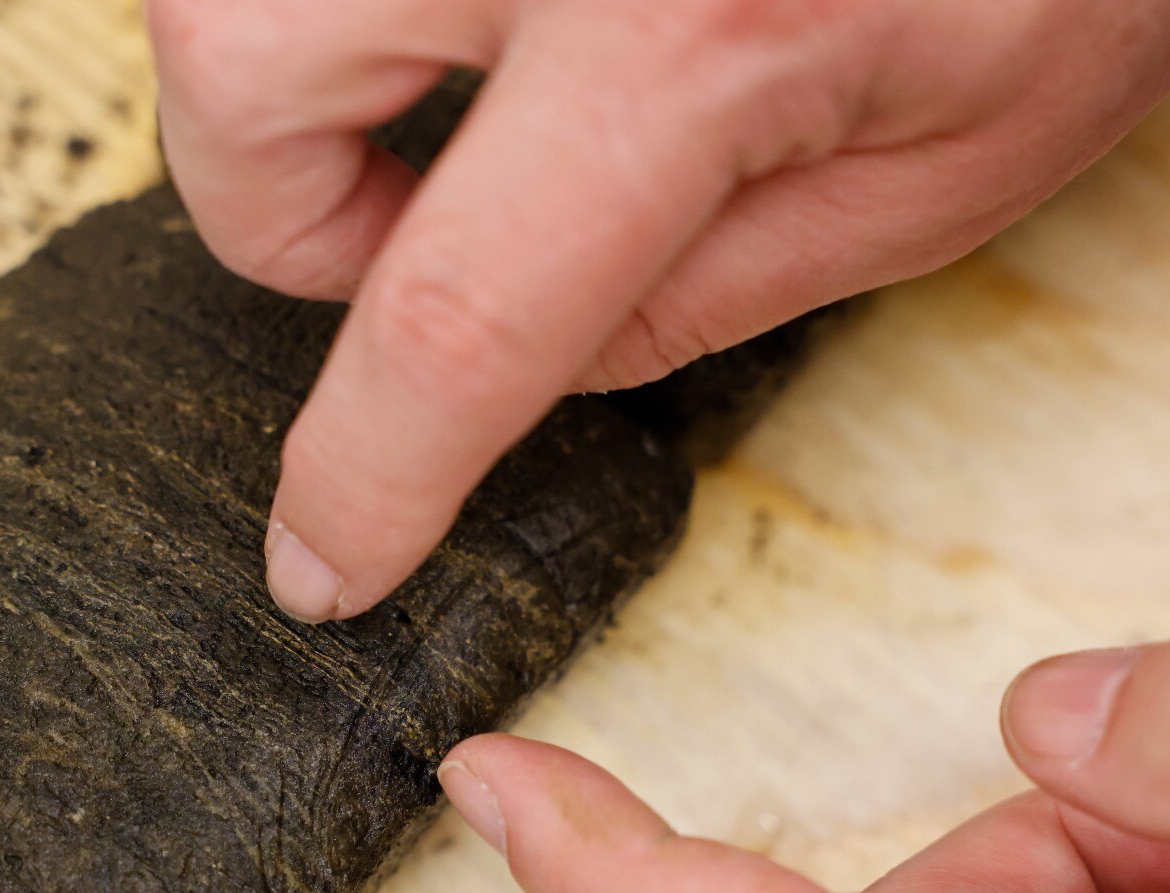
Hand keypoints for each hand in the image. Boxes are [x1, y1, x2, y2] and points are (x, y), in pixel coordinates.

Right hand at [148, 0, 1169, 621]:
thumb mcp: (931, 176)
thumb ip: (697, 297)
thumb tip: (512, 367)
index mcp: (693, 30)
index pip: (447, 310)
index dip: (362, 473)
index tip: (324, 559)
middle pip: (238, 73)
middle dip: (276, 201)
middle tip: (399, 237)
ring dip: (294, 75)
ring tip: (442, 109)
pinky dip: (359, 1)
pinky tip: (474, 20)